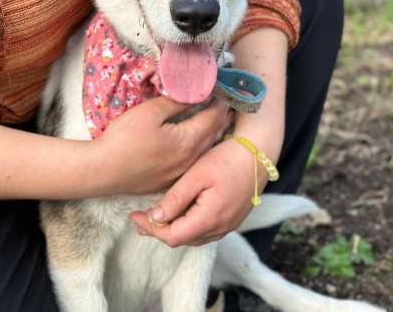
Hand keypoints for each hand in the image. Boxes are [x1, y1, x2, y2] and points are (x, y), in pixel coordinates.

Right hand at [93, 96, 230, 196]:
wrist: (102, 170)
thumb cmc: (124, 139)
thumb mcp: (150, 112)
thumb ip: (176, 101)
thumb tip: (195, 92)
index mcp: (189, 141)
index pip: (214, 117)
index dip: (220, 101)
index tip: (221, 88)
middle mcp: (191, 159)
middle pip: (215, 134)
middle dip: (220, 115)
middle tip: (221, 100)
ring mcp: (181, 172)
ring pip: (206, 149)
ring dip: (212, 131)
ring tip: (213, 116)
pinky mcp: (170, 179)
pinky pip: (194, 160)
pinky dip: (200, 145)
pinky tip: (193, 139)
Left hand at [129, 138, 268, 245]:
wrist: (258, 152)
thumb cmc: (228, 157)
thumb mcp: (197, 174)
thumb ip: (176, 198)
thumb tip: (154, 219)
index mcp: (210, 218)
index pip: (172, 237)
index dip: (150, 229)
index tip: (134, 215)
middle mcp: (220, 228)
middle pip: (182, 239)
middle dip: (158, 230)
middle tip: (139, 216)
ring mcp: (228, 225)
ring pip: (193, 236)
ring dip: (173, 229)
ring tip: (154, 216)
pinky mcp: (232, 218)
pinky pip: (205, 230)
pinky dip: (187, 225)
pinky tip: (178, 211)